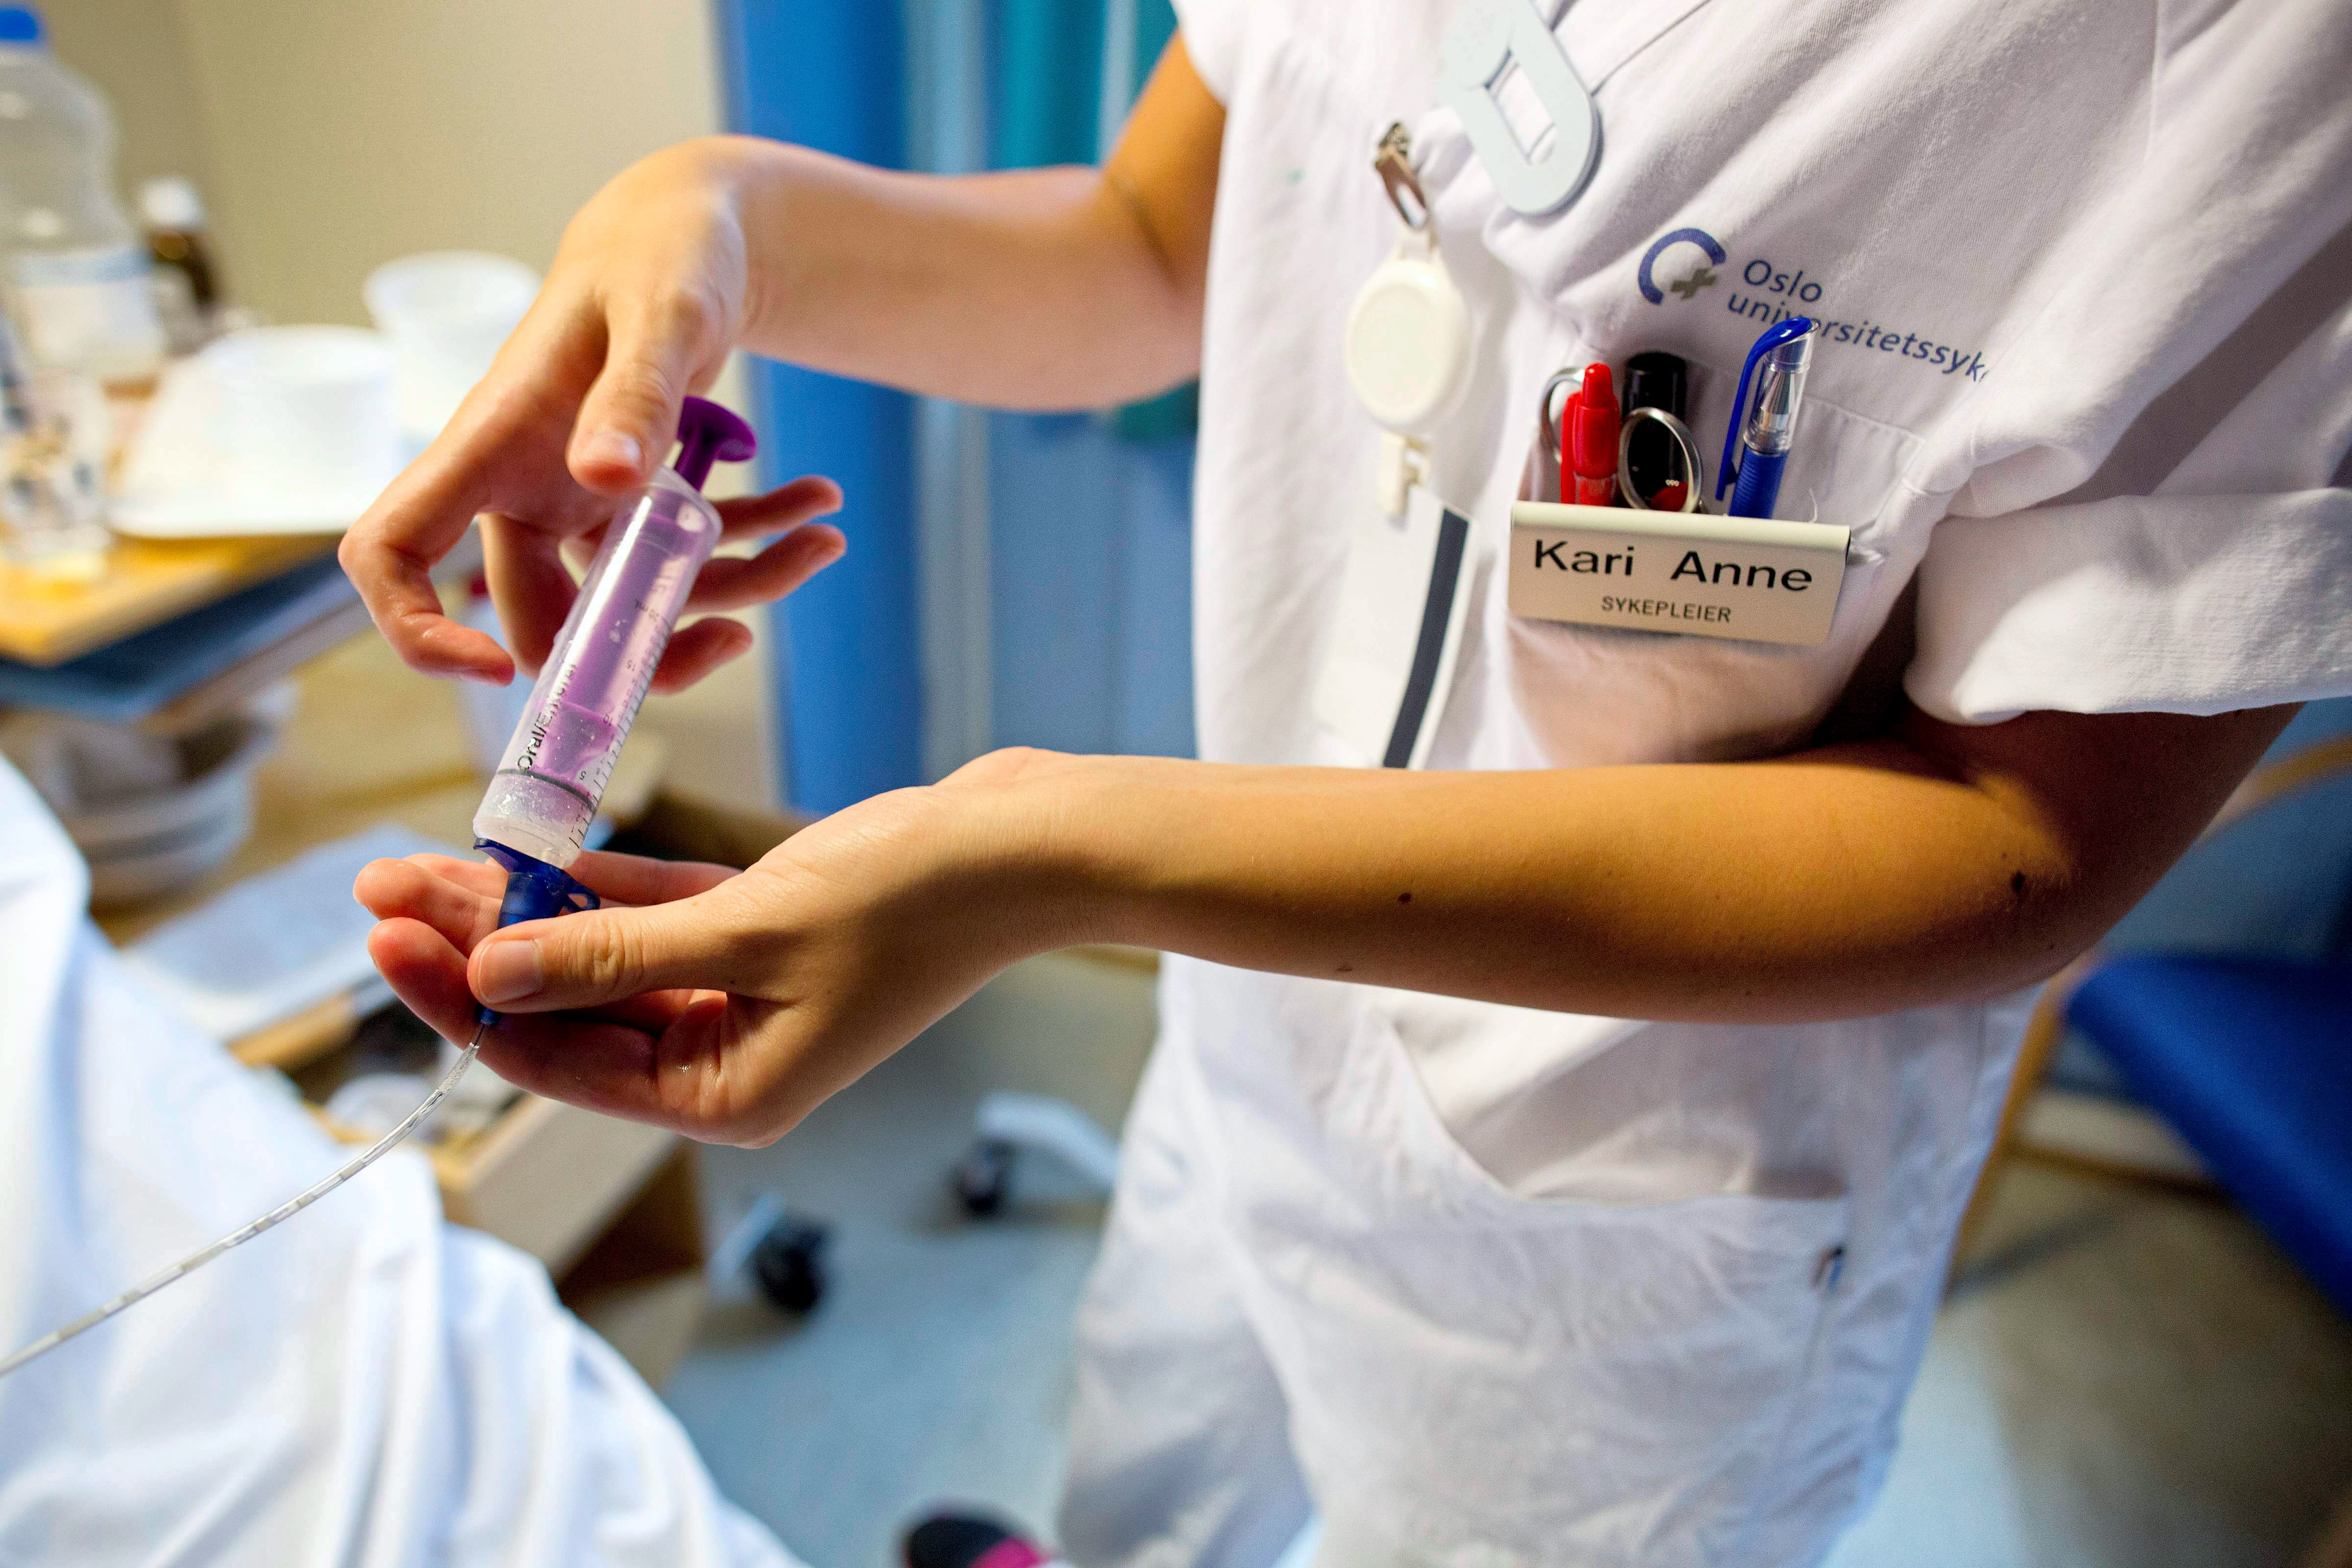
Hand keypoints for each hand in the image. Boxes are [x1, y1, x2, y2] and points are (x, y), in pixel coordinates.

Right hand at [339, 139, 844, 692]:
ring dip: (739, 588)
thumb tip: (603, 479)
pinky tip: (820, 504)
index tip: (498, 671)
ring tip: (825, 539)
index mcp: (487, 444)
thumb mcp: (660, 311)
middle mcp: (521, 487)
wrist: (692, 234)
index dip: (418, 629)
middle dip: (637, 653)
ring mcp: (577, 501)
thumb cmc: (660, 253)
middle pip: (544, 620)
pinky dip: (760, 540)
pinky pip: (689, 554)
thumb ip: (635, 390)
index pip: (391, 552)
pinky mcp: (634, 501)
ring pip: (639, 599)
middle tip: (736, 637)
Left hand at [355, 761, 1094, 1143]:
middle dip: (472, 946)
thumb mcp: (751, 929)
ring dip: (518, 908)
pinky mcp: (760, 931)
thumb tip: (489, 972)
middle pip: (565, 1008)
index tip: (387, 937)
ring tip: (418, 862)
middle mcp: (724, 1056)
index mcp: (726, 1093)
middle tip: (377, 888)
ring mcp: (742, 993)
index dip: (464, 999)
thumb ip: (614, 953)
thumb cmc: (914, 900)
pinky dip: (593, 886)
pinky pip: (651, 916)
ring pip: (597, 956)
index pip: (560, 1060)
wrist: (1027, 848)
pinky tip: (522, 850)